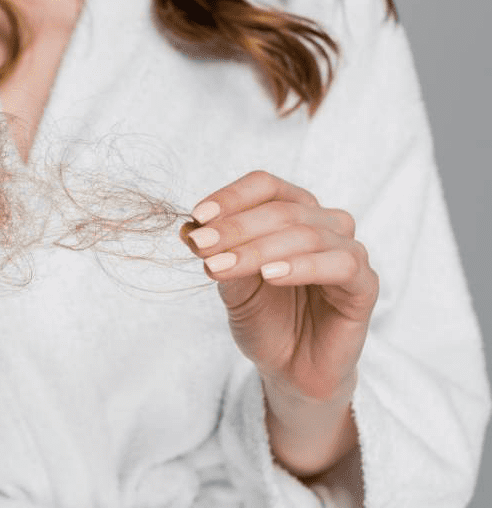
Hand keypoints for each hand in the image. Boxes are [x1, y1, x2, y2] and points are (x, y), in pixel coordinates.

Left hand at [180, 171, 378, 401]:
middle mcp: (325, 224)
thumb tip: (188, 228)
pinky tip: (270, 275)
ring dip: (258, 249)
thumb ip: (218, 255)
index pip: (265, 186)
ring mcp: (348, 252)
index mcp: (294, 212)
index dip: (231, 197)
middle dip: (235, 228)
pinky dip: (302, 266)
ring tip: (222, 267)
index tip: (198, 217)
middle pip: (282, 210)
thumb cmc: (264, 318)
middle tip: (201, 246)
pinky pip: (341, 264)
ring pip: (307, 235)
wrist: (288, 368)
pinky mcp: (365, 285)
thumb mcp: (231, 284)